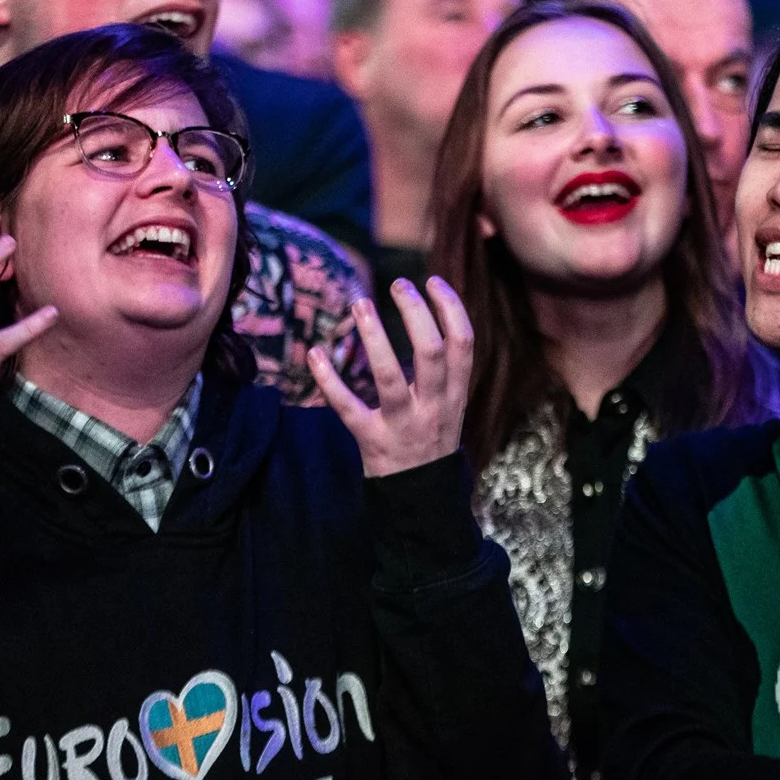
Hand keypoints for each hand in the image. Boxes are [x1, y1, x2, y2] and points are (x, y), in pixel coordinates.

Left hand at [310, 276, 472, 477]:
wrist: (420, 498)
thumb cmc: (431, 437)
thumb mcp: (451, 404)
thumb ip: (445, 367)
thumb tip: (429, 311)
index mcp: (456, 394)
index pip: (463, 344)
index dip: (451, 308)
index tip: (431, 281)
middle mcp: (434, 407)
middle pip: (431, 353)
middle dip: (416, 314)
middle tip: (398, 285)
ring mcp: (402, 425)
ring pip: (389, 376)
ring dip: (374, 337)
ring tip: (360, 303)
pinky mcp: (371, 440)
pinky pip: (348, 407)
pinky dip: (329, 380)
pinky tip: (315, 353)